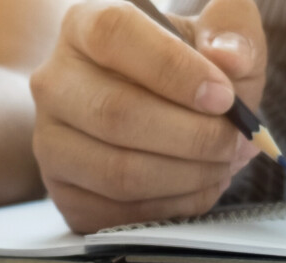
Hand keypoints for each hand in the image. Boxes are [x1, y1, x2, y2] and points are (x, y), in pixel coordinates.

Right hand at [31, 0, 266, 233]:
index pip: (114, 35)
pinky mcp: (63, 192)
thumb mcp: (214, 34)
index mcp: (84, 25)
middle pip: (116, 113)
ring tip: (223, 164)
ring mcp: (50, 141)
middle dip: (193, 136)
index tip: (223, 96)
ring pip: (118, 171)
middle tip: (235, 141)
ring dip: (187, 176)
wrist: (147, 106)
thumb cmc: (182, 67)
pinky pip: (119, 213)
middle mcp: (55, 81)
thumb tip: (231, 58)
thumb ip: (232, 31)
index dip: (173, 69)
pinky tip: (200, 187)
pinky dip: (173, 207)